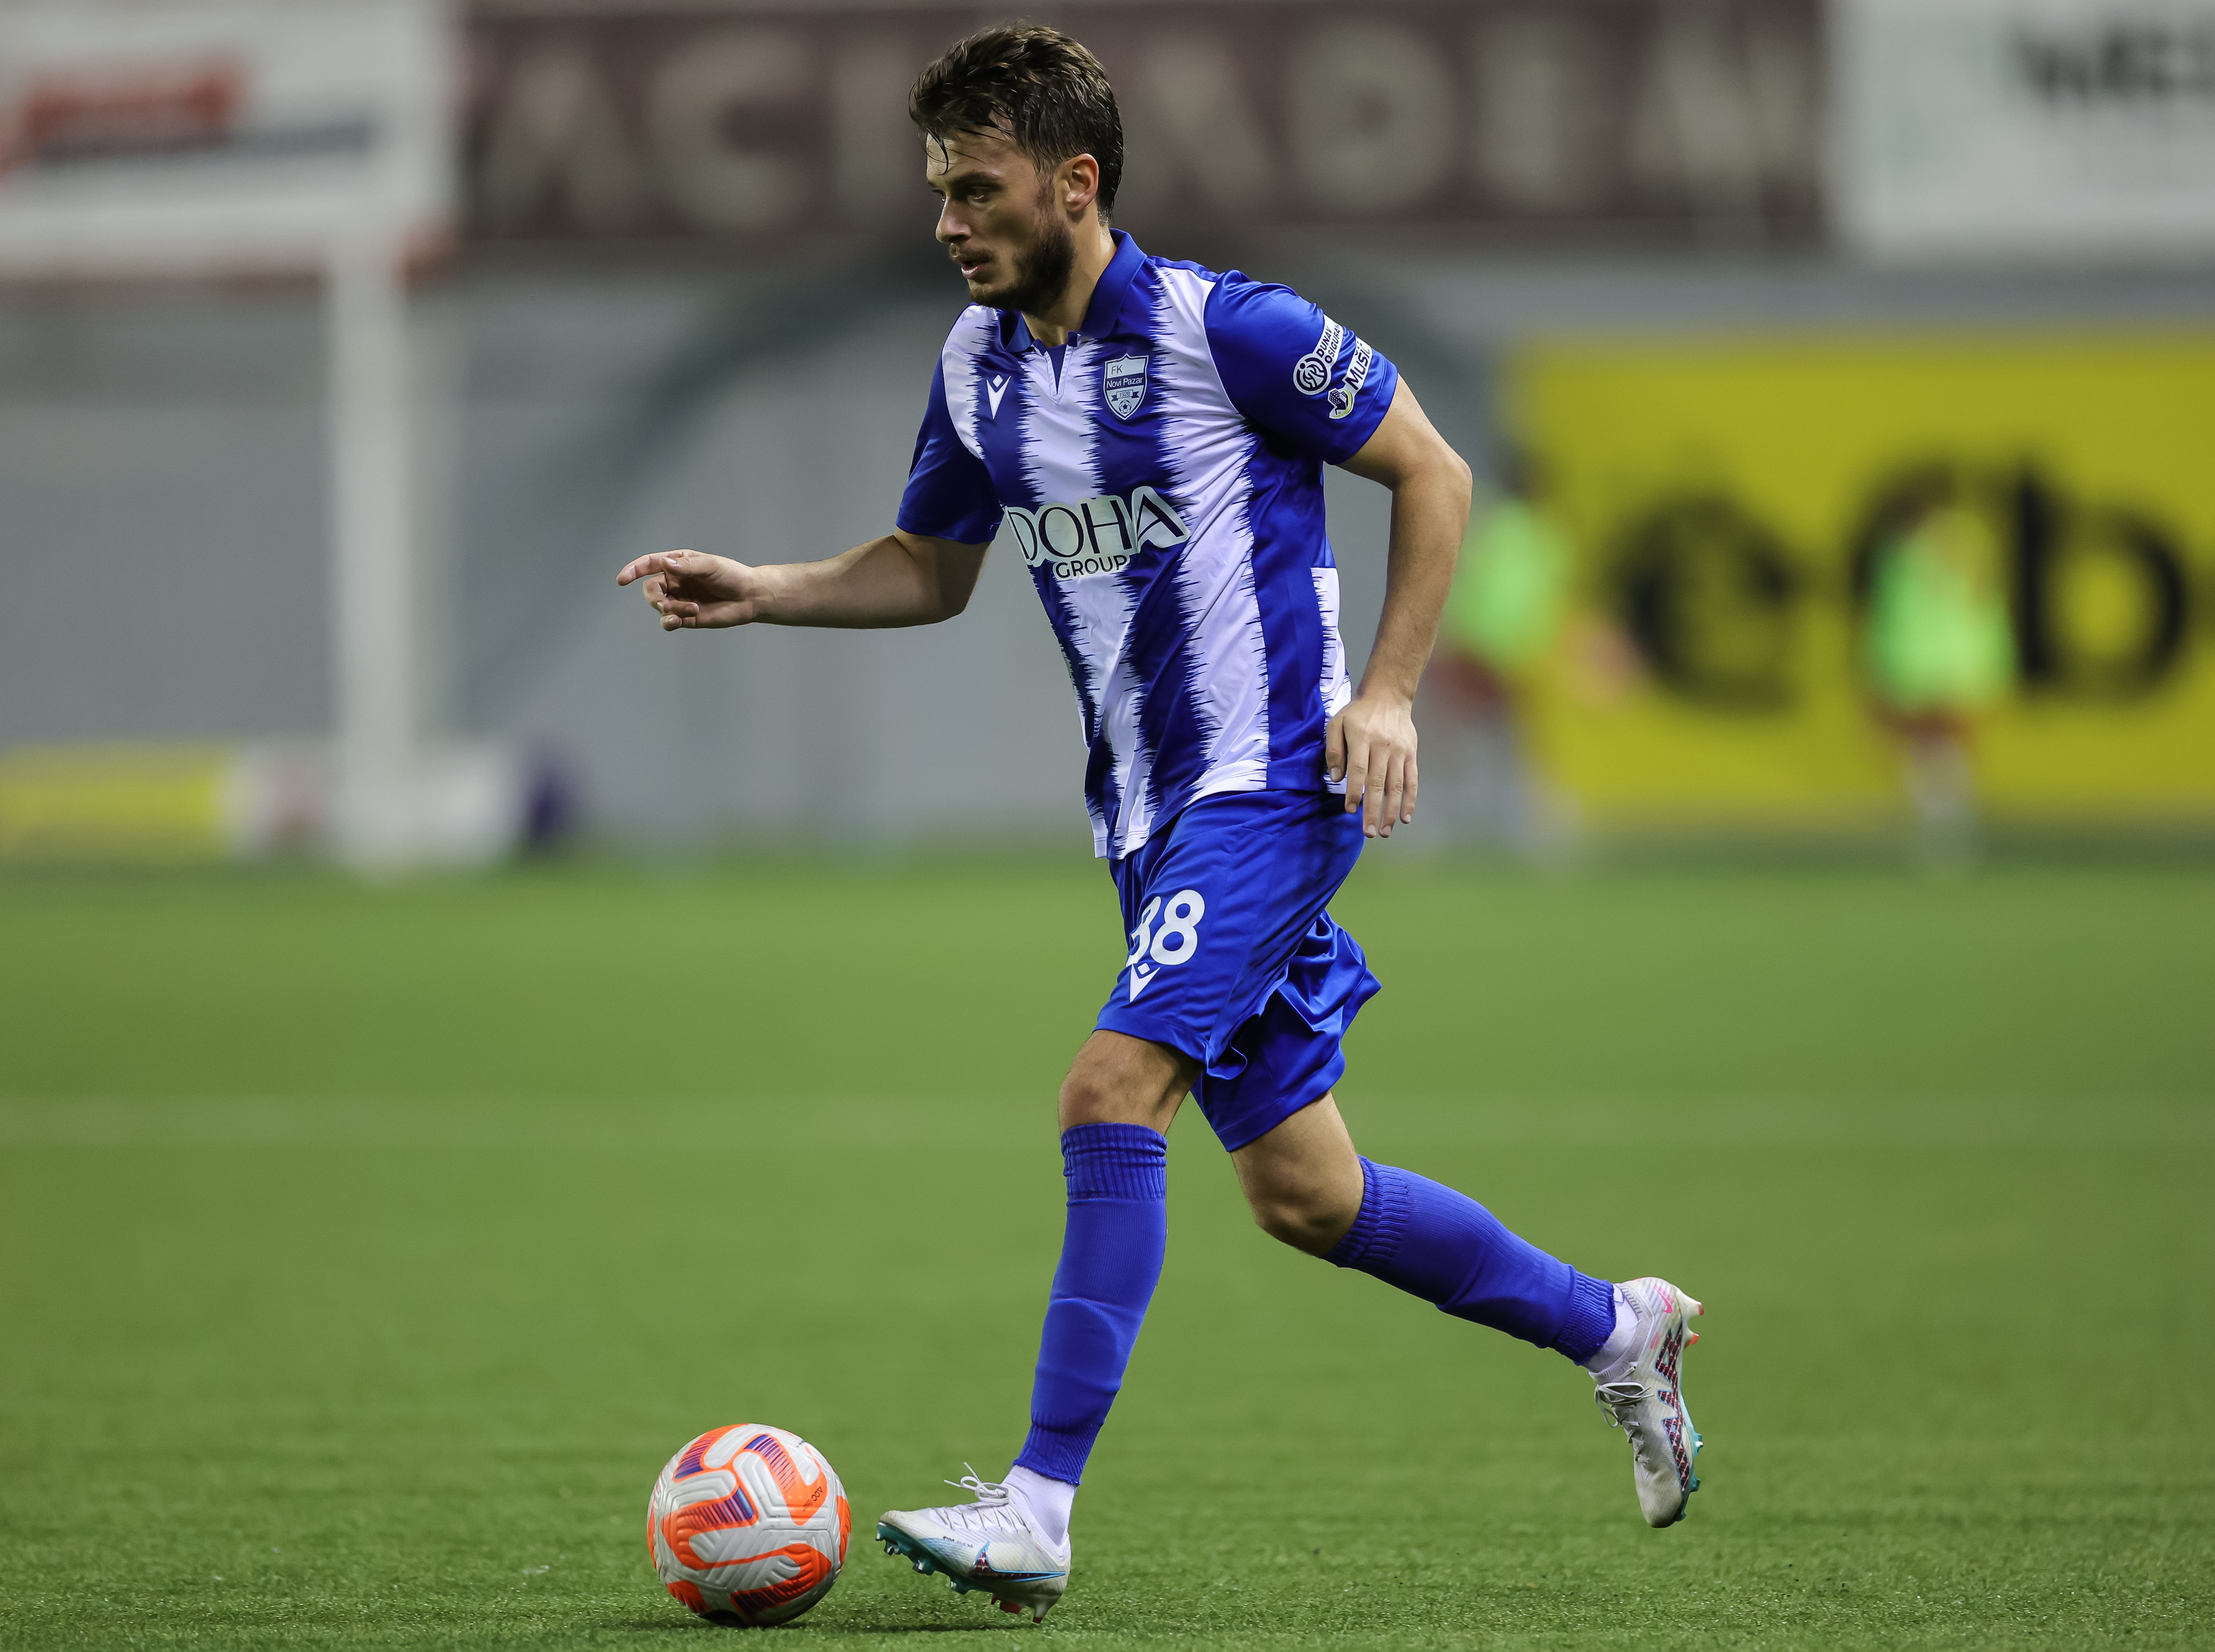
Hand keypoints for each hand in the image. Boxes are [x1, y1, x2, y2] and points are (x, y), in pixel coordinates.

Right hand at [615, 549, 762, 630]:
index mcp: (677, 564)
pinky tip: (680, 620)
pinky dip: (669, 621)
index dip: (633, 570)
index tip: (622, 579)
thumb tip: (664, 564)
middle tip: (666, 605)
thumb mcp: (710, 566)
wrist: (749, 597)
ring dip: (670, 610)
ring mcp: (679, 599)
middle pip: (650, 589)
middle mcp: (675, 581)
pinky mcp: (686, 616)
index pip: (649, 564)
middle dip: (654, 598)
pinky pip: (668, 621)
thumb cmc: (731, 576)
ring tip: (691, 610)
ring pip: (659, 606)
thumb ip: (687, 566)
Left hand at [1325, 691, 1417, 837]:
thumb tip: (1336, 778)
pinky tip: (1405, 817)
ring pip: (1396, 786)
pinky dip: (1410, 800)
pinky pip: (1412, 780)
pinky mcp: (1411, 754)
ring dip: (1392, 811)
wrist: (1388, 695)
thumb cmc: (1358, 713)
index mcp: (1362, 738)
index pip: (1358, 770)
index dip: (1355, 792)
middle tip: (1369, 832)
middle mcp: (1383, 746)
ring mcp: (1400, 752)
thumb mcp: (1337, 723)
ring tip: (1386, 831)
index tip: (1350, 810)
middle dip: (1373, 810)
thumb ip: (1334, 750)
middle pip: (1378, 783)